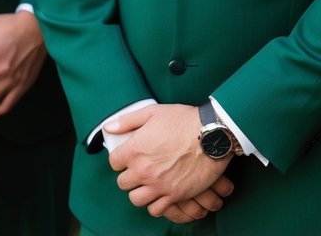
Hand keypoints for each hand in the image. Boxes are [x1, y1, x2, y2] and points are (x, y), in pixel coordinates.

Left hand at [106, 103, 234, 217]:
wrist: (212, 134)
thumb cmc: (184, 120)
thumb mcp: (153, 112)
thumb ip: (128, 121)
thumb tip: (108, 127)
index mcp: (135, 149)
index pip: (114, 162)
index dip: (121, 158)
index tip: (129, 155)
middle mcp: (143, 170)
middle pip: (123, 183)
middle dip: (129, 175)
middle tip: (139, 169)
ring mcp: (158, 185)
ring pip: (136, 199)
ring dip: (140, 191)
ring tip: (148, 183)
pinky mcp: (174, 195)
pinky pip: (155, 209)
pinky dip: (155, 203)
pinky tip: (160, 193)